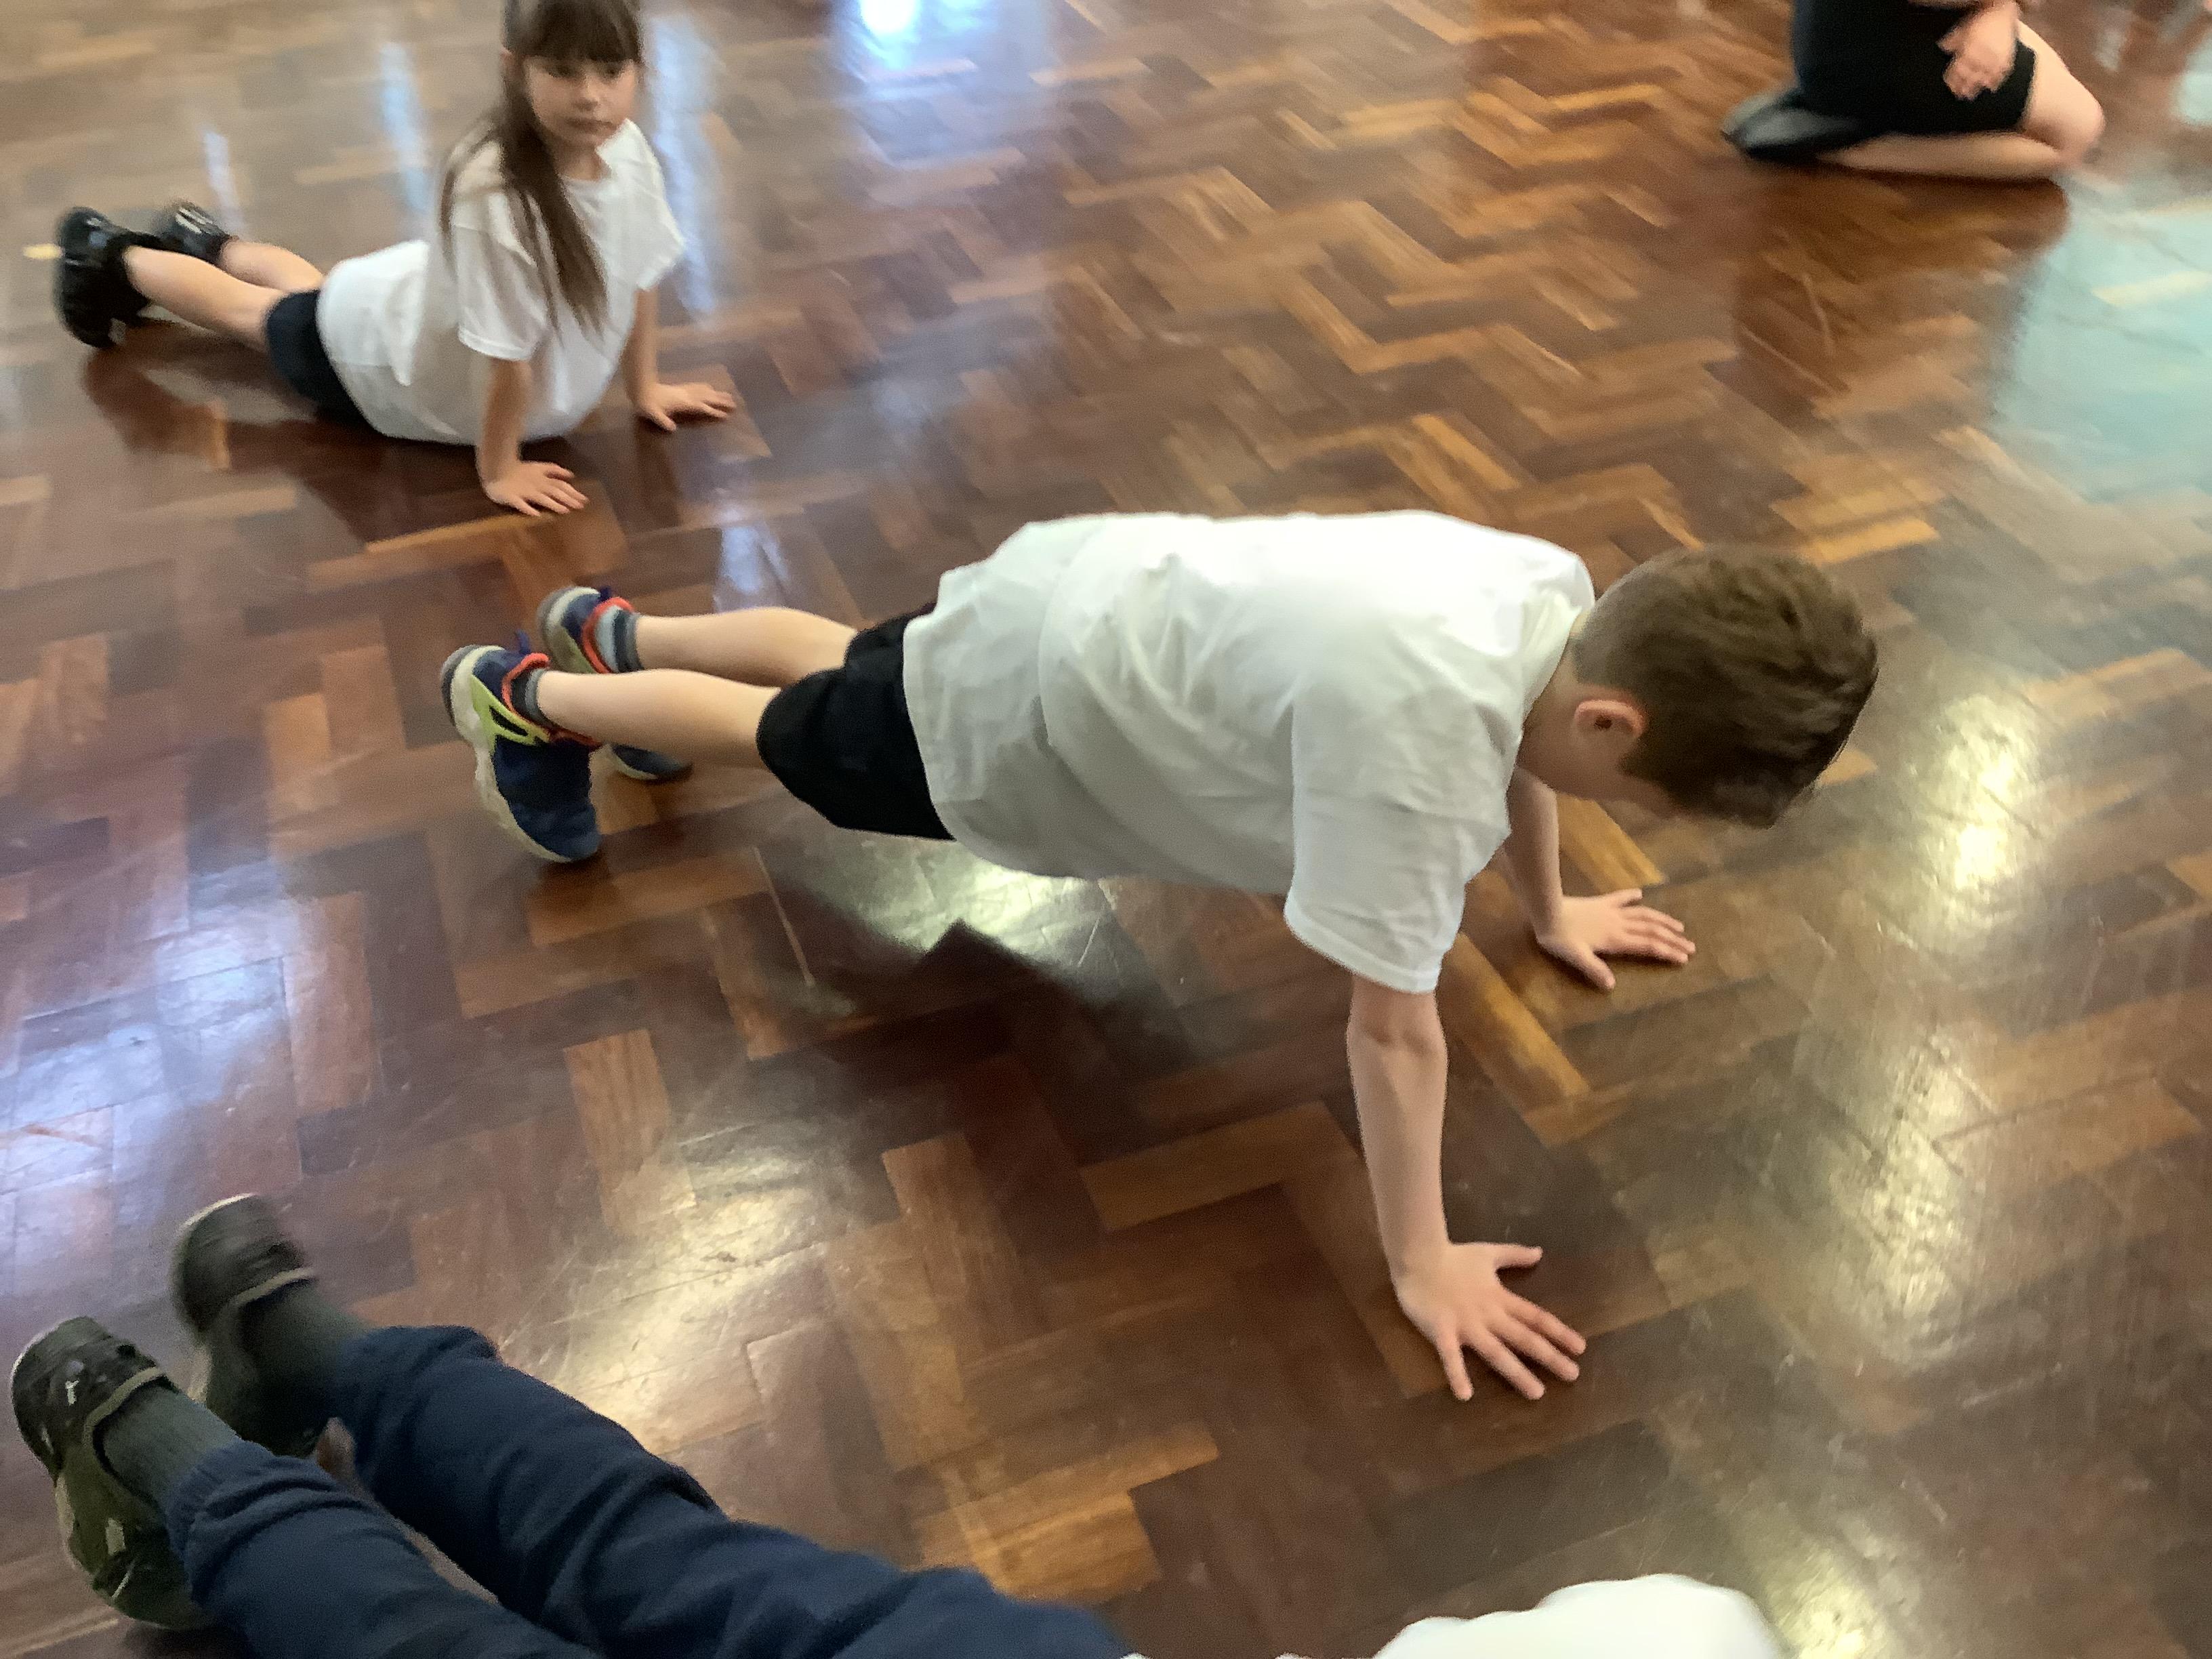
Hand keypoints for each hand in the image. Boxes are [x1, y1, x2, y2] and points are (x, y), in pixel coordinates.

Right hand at [483, 461, 585, 516]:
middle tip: (581, 506)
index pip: (560, 484)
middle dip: (568, 498)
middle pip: (554, 491)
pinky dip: (528, 508)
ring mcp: (523, 492)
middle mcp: (536, 485)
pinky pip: (520, 504)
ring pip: (540, 498)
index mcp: (542, 478)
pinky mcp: (511, 497)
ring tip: (564, 510)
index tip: (585, 500)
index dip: (572, 491)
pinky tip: (536, 514)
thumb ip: (554, 470)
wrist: (495, 468)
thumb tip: (571, 475)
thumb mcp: (538, 467)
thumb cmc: (519, 470)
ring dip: (553, 504)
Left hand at [635, 380, 736, 430]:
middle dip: (721, 401)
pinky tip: (710, 387)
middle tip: (735, 404)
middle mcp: (687, 395)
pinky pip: (698, 386)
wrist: (640, 389)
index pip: (702, 407)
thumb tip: (672, 429)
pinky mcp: (681, 388)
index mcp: (683, 403)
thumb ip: (662, 421)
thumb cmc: (646, 404)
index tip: (726, 416)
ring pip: (705, 391)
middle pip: (708, 397)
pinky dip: (706, 387)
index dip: (713, 411)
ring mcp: (685, 390)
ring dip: (717, 394)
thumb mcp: (653, 414)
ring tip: (729, 396)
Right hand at [1393, 1243, 1586, 1400]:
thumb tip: (1540, 1252)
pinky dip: (1457, 1375)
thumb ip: (1514, 1255)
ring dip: (1517, 1373)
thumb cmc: (1452, 1256)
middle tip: (1573, 1375)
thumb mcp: (1488, 1253)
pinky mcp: (1441, 1331)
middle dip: (1549, 1357)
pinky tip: (1465, 1396)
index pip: (1535, 1317)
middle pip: (1524, 1338)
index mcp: (1500, 1298)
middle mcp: (1489, 1315)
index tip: (1580, 1348)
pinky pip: (1450, 1356)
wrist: (1418, 1254)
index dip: (1559, 1332)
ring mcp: (1466, 1325)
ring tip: (1537, 1393)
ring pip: (1496, 1352)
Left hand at [1532, 889, 1692, 989]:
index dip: (1667, 952)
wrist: (1547, 909)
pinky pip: (1620, 898)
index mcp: (1615, 939)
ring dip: (1662, 920)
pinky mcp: (1600, 902)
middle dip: (1673, 939)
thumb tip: (1611, 986)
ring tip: (1678, 925)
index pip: (1648, 946)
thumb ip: (1594, 970)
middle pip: (1652, 931)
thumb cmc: (1559, 937)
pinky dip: (1631, 896)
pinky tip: (1640, 894)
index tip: (1684, 958)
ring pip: (1643, 914)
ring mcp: (1611, 911)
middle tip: (1691, 946)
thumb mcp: (1576, 957)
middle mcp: (1619, 924)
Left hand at [1941, 4, 2018, 98]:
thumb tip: (1942, 48)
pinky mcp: (2006, 58)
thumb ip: (1951, 42)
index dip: (1953, 81)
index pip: (1957, 72)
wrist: (2002, 12)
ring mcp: (1994, 59)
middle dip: (1963, 88)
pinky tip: (1991, 87)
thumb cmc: (1980, 21)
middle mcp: (1980, 58)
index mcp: (1967, 52)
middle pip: (1969, 78)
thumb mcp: (1961, 30)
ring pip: (1984, 78)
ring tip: (1972, 95)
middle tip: (1961, 95)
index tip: (1951, 87)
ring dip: (1977, 87)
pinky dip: (1996, 81)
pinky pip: (2001, 74)